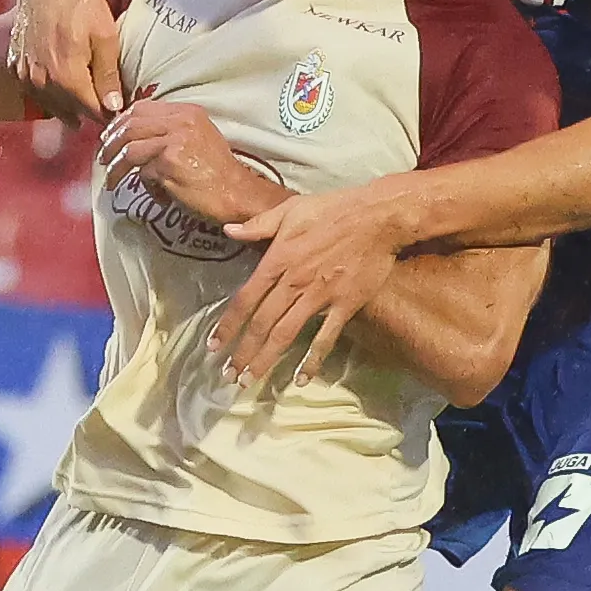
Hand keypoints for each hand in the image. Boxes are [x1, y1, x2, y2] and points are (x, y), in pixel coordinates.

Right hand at [9, 0, 123, 122]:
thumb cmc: (80, 3)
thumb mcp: (105, 36)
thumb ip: (108, 75)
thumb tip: (115, 107)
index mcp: (67, 77)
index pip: (93, 112)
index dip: (109, 111)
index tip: (119, 106)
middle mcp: (43, 82)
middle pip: (73, 111)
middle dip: (91, 107)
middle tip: (106, 97)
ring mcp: (26, 75)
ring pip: (53, 104)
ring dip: (70, 103)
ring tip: (87, 92)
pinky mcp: (17, 66)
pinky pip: (36, 91)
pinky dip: (50, 91)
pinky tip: (63, 82)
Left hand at [98, 101, 284, 224]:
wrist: (236, 193)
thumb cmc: (217, 171)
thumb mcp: (198, 137)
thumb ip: (170, 130)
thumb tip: (133, 136)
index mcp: (187, 111)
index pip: (141, 108)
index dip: (121, 122)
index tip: (110, 136)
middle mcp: (181, 121)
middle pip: (130, 125)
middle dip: (111, 143)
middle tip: (103, 157)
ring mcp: (174, 142)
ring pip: (130, 150)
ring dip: (117, 168)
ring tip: (112, 180)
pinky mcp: (169, 165)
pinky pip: (143, 174)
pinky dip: (146, 187)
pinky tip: (157, 195)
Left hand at [212, 177, 414, 386]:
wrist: (377, 217)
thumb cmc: (333, 209)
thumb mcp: (290, 209)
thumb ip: (258, 224)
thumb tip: (228, 230)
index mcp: (278, 260)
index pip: (245, 299)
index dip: (227, 325)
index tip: (213, 346)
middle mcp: (294, 283)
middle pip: (261, 324)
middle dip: (242, 353)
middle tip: (228, 377)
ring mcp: (319, 296)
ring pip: (286, 334)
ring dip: (266, 360)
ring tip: (250, 381)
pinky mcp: (344, 305)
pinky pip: (326, 338)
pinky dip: (313, 360)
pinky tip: (301, 379)